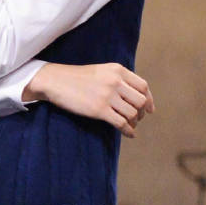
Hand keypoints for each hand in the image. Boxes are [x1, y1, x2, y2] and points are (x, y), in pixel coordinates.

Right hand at [23, 62, 154, 136]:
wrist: (55, 81)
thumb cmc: (76, 78)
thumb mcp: (101, 71)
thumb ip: (118, 79)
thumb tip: (134, 95)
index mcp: (118, 70)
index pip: (143, 86)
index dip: (149, 99)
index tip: (150, 109)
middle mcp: (116, 81)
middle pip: (141, 100)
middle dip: (142, 112)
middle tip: (137, 119)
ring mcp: (108, 95)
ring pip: (132, 113)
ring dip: (134, 122)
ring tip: (129, 125)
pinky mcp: (99, 110)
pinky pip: (121, 123)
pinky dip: (128, 131)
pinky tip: (129, 134)